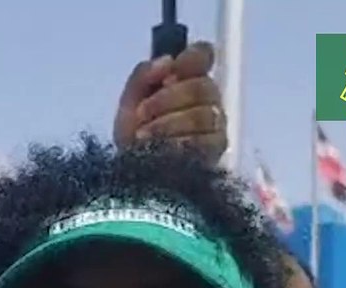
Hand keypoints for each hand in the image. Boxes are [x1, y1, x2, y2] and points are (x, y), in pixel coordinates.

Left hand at [114, 41, 225, 164]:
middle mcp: (207, 98)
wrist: (130, 174)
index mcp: (187, 79)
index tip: (168, 75)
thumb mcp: (129, 102)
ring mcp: (215, 123)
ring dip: (168, 124)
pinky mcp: (216, 148)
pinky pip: (204, 140)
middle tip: (142, 114)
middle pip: (202, 86)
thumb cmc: (133, 136)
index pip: (203, 55)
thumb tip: (166, 61)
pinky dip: (178, 144)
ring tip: (145, 136)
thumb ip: (143, 76)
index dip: (190, 59)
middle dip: (166, 100)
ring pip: (203, 113)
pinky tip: (160, 150)